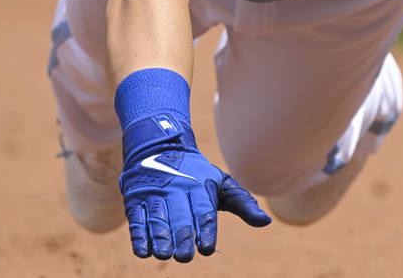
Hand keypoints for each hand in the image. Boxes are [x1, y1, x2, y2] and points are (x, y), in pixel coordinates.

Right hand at [119, 112, 270, 260]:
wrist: (160, 146)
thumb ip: (243, 203)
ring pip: (158, 218)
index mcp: (200, 184)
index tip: (207, 248)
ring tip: (165, 254)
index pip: (204, 210)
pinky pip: (137, 218)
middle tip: (185, 256)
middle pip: (180, 215)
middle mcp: (177, 187)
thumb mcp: (222, 183)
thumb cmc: (197, 174)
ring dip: (160, 238)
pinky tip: (144, 251)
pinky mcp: (136, 199)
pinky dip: (139, 235)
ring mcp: (155, 192)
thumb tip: (266, 221)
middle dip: (182, 236)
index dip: (206, 229)